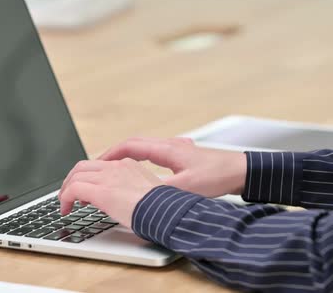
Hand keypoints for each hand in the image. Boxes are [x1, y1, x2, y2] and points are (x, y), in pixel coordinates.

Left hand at [58, 158, 162, 227]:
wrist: (168, 213)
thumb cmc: (163, 209)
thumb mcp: (147, 194)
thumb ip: (131, 192)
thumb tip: (119, 202)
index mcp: (128, 166)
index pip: (100, 166)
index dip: (87, 177)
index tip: (84, 191)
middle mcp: (117, 167)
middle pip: (83, 166)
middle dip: (72, 179)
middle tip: (68, 194)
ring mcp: (108, 177)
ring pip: (76, 175)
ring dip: (66, 189)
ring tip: (65, 203)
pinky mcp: (100, 191)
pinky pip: (73, 189)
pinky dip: (65, 198)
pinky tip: (66, 210)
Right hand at [99, 137, 246, 196]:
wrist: (244, 170)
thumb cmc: (220, 175)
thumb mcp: (188, 188)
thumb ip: (163, 191)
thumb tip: (141, 197)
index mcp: (165, 149)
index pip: (129, 146)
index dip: (109, 155)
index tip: (96, 164)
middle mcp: (169, 145)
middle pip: (133, 144)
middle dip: (113, 154)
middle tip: (99, 166)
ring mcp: (177, 149)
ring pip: (144, 148)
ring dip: (127, 156)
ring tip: (115, 169)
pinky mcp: (184, 157)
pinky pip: (154, 153)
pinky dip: (141, 160)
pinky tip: (143, 170)